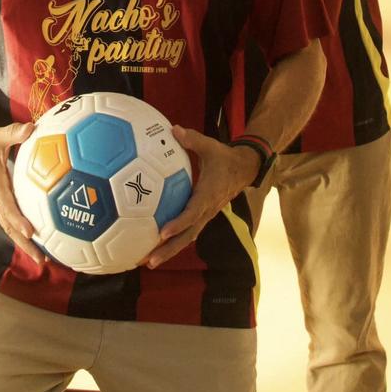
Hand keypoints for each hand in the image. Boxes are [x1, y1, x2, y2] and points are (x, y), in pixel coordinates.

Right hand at [0, 122, 42, 264]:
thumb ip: (14, 133)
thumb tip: (31, 127)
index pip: (8, 208)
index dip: (19, 221)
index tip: (31, 232)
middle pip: (11, 229)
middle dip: (26, 245)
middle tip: (43, 261)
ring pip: (12, 230)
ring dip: (27, 245)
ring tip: (45, 259)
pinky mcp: (2, 204)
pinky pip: (14, 222)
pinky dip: (25, 234)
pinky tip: (43, 239)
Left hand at [144, 125, 258, 268]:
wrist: (244, 169)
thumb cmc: (225, 158)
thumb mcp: (211, 146)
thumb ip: (192, 139)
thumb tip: (173, 129)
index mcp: (208, 196)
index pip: (192, 213)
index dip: (178, 224)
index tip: (162, 232)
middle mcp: (206, 211)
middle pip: (187, 236)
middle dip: (168, 250)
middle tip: (148, 261)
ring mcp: (205, 216)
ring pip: (186, 239)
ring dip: (168, 252)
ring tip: (147, 262)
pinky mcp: (202, 216)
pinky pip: (187, 232)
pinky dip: (172, 242)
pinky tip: (155, 246)